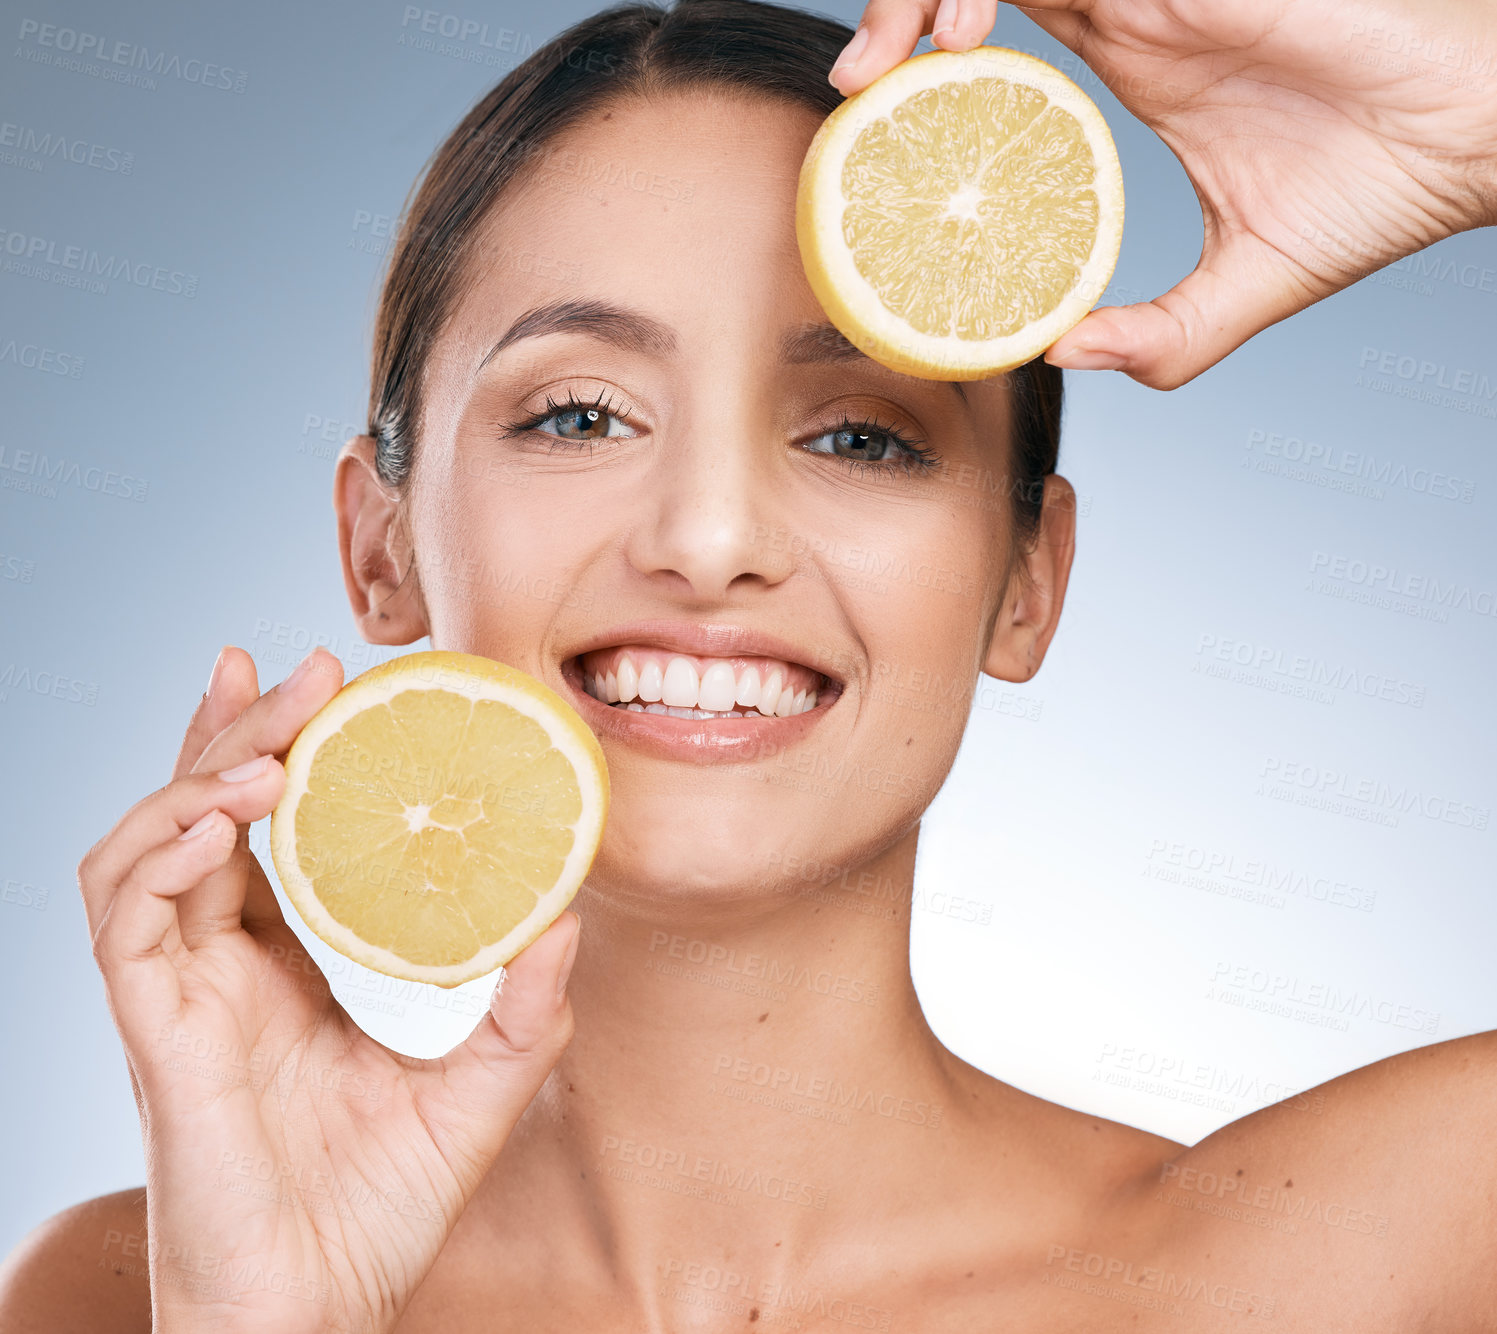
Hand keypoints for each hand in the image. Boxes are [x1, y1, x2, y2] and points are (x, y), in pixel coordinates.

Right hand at [78, 645, 581, 1333]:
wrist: (317, 1318)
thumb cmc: (376, 1215)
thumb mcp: (474, 1094)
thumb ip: (521, 1013)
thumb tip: (568, 918)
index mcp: (277, 971)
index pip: (255, 832)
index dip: (267, 750)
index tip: (315, 678)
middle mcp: (217, 972)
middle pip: (195, 816)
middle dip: (231, 731)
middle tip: (285, 664)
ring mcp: (177, 1003)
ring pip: (141, 852)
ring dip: (195, 781)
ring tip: (271, 743)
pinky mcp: (155, 1041)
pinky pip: (127, 928)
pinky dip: (162, 857)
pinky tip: (223, 820)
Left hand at [829, 0, 1496, 387]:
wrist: (1475, 136)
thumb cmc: (1379, 189)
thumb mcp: (1239, 290)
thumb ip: (1157, 332)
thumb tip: (1063, 357)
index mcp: (1135, 60)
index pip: (998, 40)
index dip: (926, 64)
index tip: (877, 128)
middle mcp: (1130, 5)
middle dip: (896, 13)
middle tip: (852, 89)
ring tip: (884, 63)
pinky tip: (956, 40)